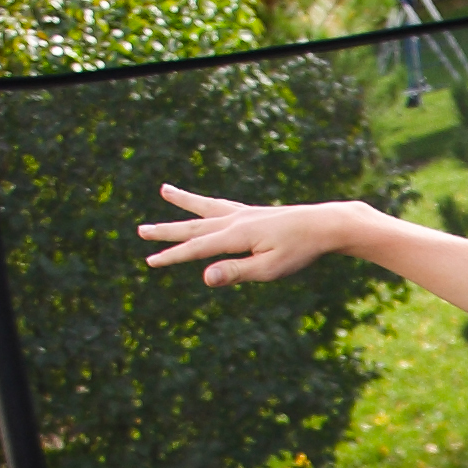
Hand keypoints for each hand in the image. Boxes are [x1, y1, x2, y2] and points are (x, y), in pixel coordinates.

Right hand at [137, 183, 358, 284]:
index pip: (196, 248)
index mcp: (235, 235)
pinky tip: (204, 204)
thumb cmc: (300, 251)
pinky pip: (223, 206)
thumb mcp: (269, 269)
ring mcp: (244, 213)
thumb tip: (205, 277)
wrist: (326, 224)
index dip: (171, 256)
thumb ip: (236, 272)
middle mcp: (235, 219)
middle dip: (167, 231)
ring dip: (183, 202)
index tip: (150, 261)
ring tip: (165, 190)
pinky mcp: (254, 213)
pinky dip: (207, 203)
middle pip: (194, 226)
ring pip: (206, 208)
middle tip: (141, 231)